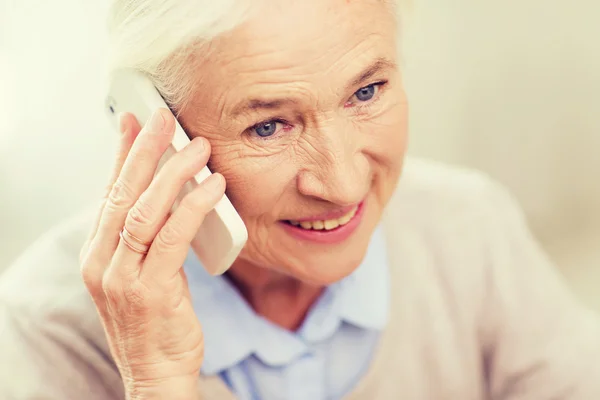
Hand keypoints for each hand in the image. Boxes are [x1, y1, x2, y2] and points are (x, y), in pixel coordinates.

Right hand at [79, 109, 224, 398]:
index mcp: (98, 254)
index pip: (110, 193)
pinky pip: (172, 236)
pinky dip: (193, 206)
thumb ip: (147, 239)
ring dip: (174, 172)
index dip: (122, 155)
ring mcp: (121, 277)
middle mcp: (102, 262)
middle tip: (164, 118)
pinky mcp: (150, 289)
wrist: (155, 372)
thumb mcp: (142, 274)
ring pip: (145, 210)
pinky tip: (212, 186)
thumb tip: (169, 197)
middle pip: (123, 193)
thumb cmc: (155, 322)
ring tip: (199, 147)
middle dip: (145, 150)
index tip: (135, 123)